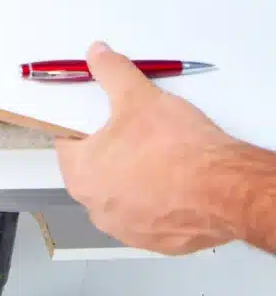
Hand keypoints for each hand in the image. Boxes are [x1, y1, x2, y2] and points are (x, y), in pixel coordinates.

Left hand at [55, 42, 241, 254]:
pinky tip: (174, 177)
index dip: (83, 123)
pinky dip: (158, 196)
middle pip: (94, 167)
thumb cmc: (173, 146)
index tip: (100, 114)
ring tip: (156, 151)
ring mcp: (129, 230)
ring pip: (122, 191)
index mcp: (81, 175)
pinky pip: (150, 212)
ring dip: (134, 173)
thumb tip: (96, 53)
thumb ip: (110, 71)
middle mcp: (98, 209)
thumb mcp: (137, 95)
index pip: (67, 142)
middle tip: (133, 128)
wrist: (227, 189)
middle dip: (110, 147)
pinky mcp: (161, 242)